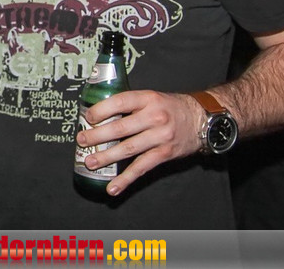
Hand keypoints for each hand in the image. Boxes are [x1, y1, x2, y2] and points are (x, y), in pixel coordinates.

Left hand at [75, 89, 204, 195]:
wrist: (202, 119)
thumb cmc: (171, 107)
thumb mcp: (151, 97)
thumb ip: (130, 103)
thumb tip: (99, 112)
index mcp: (147, 99)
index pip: (120, 102)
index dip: (101, 110)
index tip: (88, 117)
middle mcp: (154, 117)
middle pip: (120, 128)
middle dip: (97, 136)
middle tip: (81, 140)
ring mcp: (160, 137)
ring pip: (128, 149)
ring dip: (106, 157)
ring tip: (90, 161)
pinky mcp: (165, 154)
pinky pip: (142, 167)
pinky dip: (126, 179)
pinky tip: (113, 186)